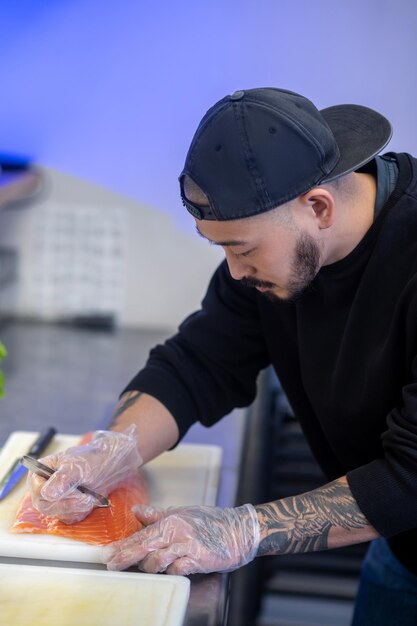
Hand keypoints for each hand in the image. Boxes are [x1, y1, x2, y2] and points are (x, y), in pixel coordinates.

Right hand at [28, 426, 141, 522]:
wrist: (108, 466)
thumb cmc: (91, 460)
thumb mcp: (76, 466)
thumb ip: (61, 478)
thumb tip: (47, 493)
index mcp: (40, 471)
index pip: (36, 489)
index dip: (53, 493)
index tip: (74, 490)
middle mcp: (44, 487)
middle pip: (46, 505)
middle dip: (69, 503)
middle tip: (85, 497)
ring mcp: (54, 500)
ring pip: (58, 513)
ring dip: (77, 507)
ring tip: (90, 496)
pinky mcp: (65, 509)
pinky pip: (69, 518)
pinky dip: (81, 511)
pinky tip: (89, 500)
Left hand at [102, 503, 259, 574]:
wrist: (237, 531)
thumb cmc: (210, 522)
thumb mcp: (182, 514)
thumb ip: (157, 515)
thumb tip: (135, 510)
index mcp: (170, 520)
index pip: (141, 534)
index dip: (123, 545)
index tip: (109, 554)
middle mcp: (176, 531)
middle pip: (144, 546)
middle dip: (126, 557)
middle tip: (112, 565)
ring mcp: (186, 545)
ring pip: (157, 560)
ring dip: (149, 567)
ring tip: (148, 568)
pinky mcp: (198, 559)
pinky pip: (176, 569)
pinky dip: (171, 571)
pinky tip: (171, 570)